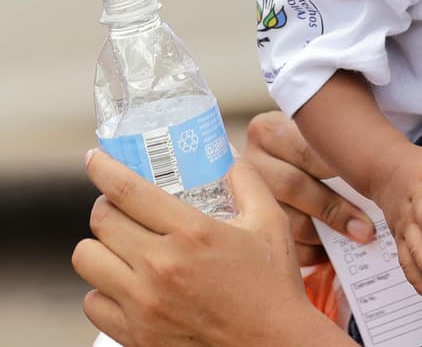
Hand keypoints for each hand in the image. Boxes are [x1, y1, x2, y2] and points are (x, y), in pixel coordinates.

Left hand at [72, 149, 345, 346]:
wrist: (271, 345)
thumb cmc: (272, 285)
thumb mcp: (269, 222)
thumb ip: (247, 182)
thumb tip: (227, 156)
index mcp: (192, 233)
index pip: (128, 191)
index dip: (105, 168)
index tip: (97, 159)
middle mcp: (160, 267)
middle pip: (101, 222)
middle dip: (106, 206)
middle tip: (120, 205)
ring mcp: (142, 304)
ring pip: (86, 260)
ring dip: (99, 246)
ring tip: (120, 244)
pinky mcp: (134, 334)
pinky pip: (92, 303)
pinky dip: (103, 289)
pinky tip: (125, 283)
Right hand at [243, 110, 374, 264]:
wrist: (281, 161)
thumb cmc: (316, 147)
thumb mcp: (321, 137)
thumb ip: (338, 149)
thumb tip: (378, 177)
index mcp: (269, 129)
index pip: (307, 150)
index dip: (340, 171)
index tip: (371, 189)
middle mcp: (250, 160)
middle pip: (293, 185)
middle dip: (333, 210)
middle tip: (364, 230)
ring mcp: (244, 195)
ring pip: (283, 218)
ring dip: (322, 235)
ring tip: (351, 242)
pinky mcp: (245, 228)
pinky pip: (277, 242)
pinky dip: (307, 251)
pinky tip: (329, 251)